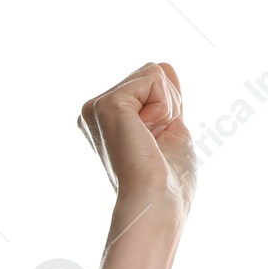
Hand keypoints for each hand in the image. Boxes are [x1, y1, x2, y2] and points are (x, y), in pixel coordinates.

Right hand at [77, 61, 195, 218]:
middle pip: (153, 74)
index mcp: (107, 118)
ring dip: (168, 109)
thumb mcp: (172, 129)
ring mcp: (97, 106)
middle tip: (157, 143)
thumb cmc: (169, 182)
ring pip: (154, 73)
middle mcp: (95, 110)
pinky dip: (164, 108)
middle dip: (170, 107)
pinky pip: (154, 79)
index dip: (170, 111)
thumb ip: (165, 98)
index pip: (152, 84)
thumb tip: (164, 65)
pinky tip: (148, 134)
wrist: (159, 203)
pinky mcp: (107, 104)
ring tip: (151, 141)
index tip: (158, 144)